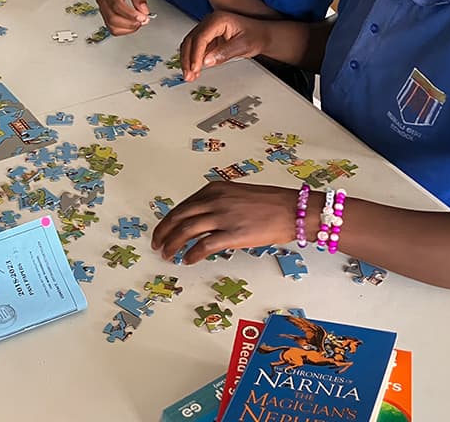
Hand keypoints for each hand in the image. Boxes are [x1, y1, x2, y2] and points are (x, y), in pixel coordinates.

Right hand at [96, 0, 150, 35]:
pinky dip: (123, 30)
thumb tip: (144, 10)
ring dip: (128, 29)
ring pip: (112, 26)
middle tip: (144, 20)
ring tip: (139, 22)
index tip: (143, 16)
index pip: (117, 6)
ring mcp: (102, 9)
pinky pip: (112, 28)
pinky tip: (132, 25)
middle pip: (113, 19)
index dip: (131, 14)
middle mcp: (102, 1)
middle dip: (131, 23)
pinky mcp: (105, 15)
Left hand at [151, 182, 299, 263]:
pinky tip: (188, 260)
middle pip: (179, 217)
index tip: (161, 231)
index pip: (182, 206)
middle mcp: (214, 200)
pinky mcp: (232, 234)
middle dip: (164, 232)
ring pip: (186, 231)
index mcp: (214, 189)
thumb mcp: (236, 195)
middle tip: (157, 244)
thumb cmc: (269, 204)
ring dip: (173, 245)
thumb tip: (198, 221)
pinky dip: (192, 254)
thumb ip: (216, 204)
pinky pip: (204, 246)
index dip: (168, 221)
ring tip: (167, 255)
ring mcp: (223, 217)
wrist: (292, 210)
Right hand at [180, 10, 269, 80]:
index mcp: (218, 19)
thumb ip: (224, 53)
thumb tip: (207, 61)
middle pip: (191, 40)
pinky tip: (194, 71)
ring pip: (190, 44)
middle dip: (187, 59)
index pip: (201, 37)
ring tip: (189, 76)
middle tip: (188, 75)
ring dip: (188, 60)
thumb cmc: (256, 35)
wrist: (262, 35)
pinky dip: (193, 60)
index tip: (195, 68)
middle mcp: (210, 22)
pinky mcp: (208, 38)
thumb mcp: (243, 45)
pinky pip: (196, 48)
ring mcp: (208, 29)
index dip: (195, 54)